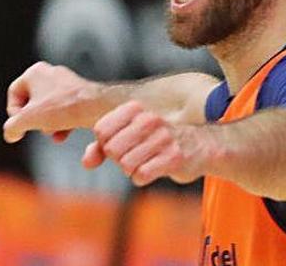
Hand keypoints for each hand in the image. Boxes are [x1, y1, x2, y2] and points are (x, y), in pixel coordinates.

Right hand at [3, 61, 107, 142]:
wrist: (97, 107)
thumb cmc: (65, 107)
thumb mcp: (28, 119)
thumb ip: (12, 127)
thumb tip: (10, 133)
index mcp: (35, 72)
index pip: (14, 93)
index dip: (14, 113)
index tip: (20, 126)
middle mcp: (51, 73)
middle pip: (32, 101)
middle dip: (34, 119)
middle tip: (38, 128)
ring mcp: (66, 84)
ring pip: (49, 108)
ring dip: (47, 124)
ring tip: (53, 133)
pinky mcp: (80, 95)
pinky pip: (64, 111)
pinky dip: (61, 124)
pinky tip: (63, 134)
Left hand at [82, 101, 211, 185]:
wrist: (199, 147)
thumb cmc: (155, 141)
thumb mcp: (128, 136)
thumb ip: (101, 147)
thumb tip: (86, 163)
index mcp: (136, 108)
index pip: (101, 130)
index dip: (104, 144)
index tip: (119, 145)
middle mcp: (150, 119)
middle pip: (111, 149)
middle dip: (118, 159)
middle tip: (133, 156)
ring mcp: (163, 137)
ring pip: (125, 164)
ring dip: (131, 169)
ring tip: (145, 161)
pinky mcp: (174, 157)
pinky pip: (141, 175)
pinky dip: (142, 178)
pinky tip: (152, 169)